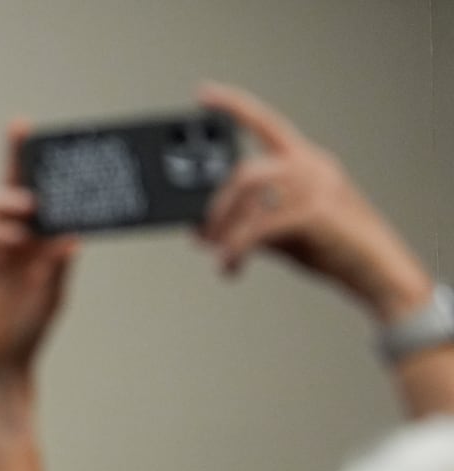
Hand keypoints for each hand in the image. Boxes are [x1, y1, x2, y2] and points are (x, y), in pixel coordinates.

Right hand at [0, 121, 79, 384]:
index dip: (30, 159)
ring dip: (9, 199)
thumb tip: (71, 237)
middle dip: (13, 157)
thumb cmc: (28, 328)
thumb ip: (57, 266)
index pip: (36, 189)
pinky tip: (14, 240)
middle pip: (9, 185)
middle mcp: (13, 236)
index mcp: (37, 237)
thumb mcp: (53, 295)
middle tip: (24, 141)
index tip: (30, 129)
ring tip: (29, 207)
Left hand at [198, 83, 432, 321]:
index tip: (203, 93)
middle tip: (203, 237)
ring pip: (248, 191)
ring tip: (219, 253)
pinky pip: (258, 226)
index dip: (234, 105)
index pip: (266, 123)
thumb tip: (202, 231)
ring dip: (224, 226)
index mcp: (306, 161)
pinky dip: (236, 248)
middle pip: (245, 171)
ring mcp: (315, 185)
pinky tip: (230, 266)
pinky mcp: (315, 211)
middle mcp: (311, 165)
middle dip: (216, 207)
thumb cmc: (333, 247)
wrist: (376, 269)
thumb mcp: (285, 229)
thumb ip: (248, 222)